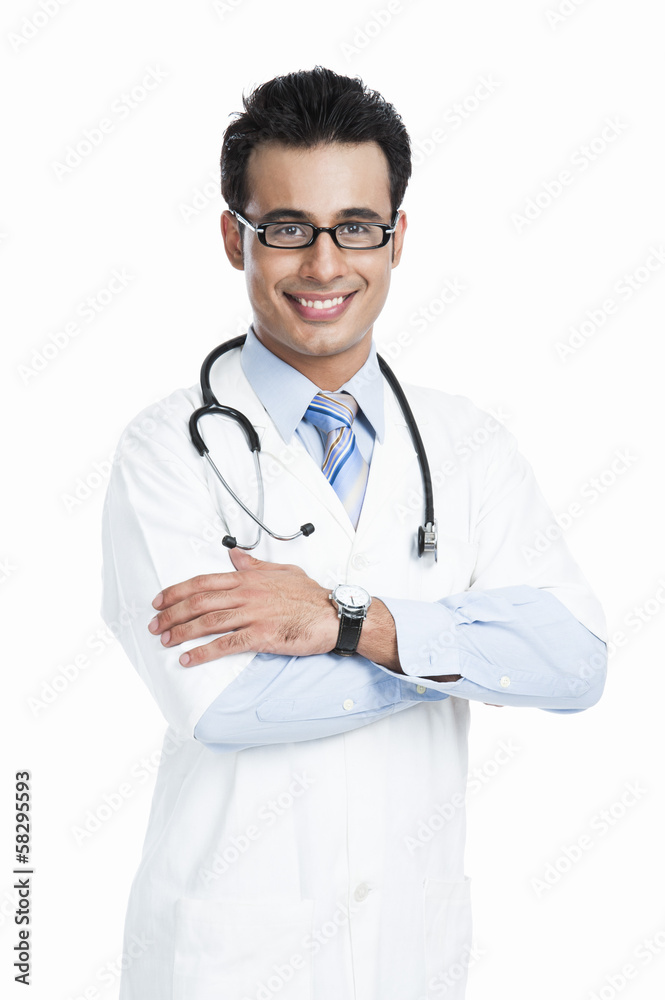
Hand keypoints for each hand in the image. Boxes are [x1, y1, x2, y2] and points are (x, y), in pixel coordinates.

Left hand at [147, 548, 339, 665]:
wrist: (334, 614)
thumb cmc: (311, 595)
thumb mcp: (282, 570)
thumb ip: (254, 565)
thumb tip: (234, 556)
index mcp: (248, 579)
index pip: (203, 582)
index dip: (176, 591)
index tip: (159, 600)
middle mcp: (246, 594)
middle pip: (198, 602)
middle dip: (171, 613)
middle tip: (155, 624)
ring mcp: (253, 615)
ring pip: (207, 622)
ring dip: (181, 632)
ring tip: (164, 640)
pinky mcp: (261, 636)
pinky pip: (225, 645)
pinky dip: (203, 652)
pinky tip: (187, 658)